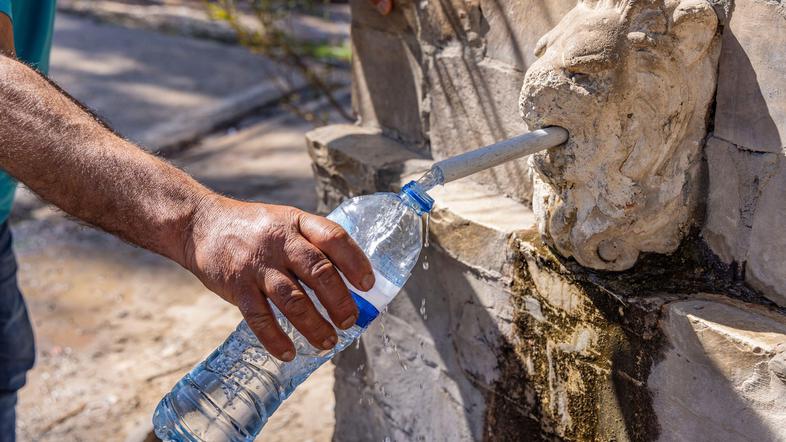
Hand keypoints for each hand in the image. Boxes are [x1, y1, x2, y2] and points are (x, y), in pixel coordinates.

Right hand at [182, 195, 374, 360]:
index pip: (333, 237)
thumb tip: (348, 282)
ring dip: (314, 325)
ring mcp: (256, 264)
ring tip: (328, 342)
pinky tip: (289, 353)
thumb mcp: (285, 221)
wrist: (200, 224)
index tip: (368, 284)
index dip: (355, 261)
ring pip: (292, 299)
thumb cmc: (253, 228)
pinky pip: (259, 317)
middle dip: (339, 300)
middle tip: (350, 321)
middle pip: (318, 271)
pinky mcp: (236, 286)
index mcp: (296, 222)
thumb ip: (312, 245)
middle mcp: (279, 241)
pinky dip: (275, 339)